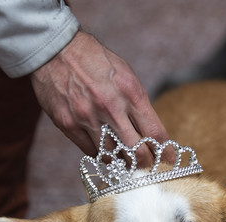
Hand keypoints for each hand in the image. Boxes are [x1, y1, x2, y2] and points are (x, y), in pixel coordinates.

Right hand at [30, 31, 170, 166]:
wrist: (56, 50)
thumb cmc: (96, 61)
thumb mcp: (125, 75)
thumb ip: (138, 104)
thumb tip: (150, 133)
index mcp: (130, 92)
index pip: (156, 133)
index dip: (166, 153)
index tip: (168, 160)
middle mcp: (110, 107)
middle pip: (137, 153)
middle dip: (146, 164)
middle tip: (147, 166)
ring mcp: (87, 118)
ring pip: (113, 157)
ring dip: (122, 161)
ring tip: (125, 160)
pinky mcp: (68, 125)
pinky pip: (91, 152)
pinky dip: (101, 154)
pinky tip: (105, 150)